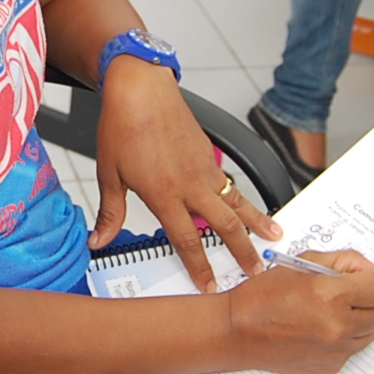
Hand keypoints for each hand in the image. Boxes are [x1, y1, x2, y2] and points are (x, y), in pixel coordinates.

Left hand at [92, 59, 282, 288]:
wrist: (141, 88)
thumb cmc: (123, 126)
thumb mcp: (109, 174)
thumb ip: (110, 212)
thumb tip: (99, 239)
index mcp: (164, 194)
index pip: (186, 241)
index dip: (200, 267)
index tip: (209, 285)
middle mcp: (190, 184)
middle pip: (225, 226)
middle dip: (242, 252)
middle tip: (256, 271)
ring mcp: (204, 169)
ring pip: (238, 203)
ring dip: (257, 223)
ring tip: (274, 238)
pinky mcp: (210, 155)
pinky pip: (232, 184)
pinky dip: (245, 199)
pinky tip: (250, 207)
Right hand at [223, 249, 373, 373]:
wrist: (239, 331)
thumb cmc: (264, 296)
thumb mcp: (304, 263)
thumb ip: (345, 261)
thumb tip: (373, 271)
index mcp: (332, 296)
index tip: (364, 281)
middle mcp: (338, 326)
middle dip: (369, 300)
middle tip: (346, 295)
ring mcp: (336, 350)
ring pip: (372, 333)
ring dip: (360, 320)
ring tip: (333, 312)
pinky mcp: (331, 366)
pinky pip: (354, 350)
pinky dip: (345, 339)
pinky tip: (322, 329)